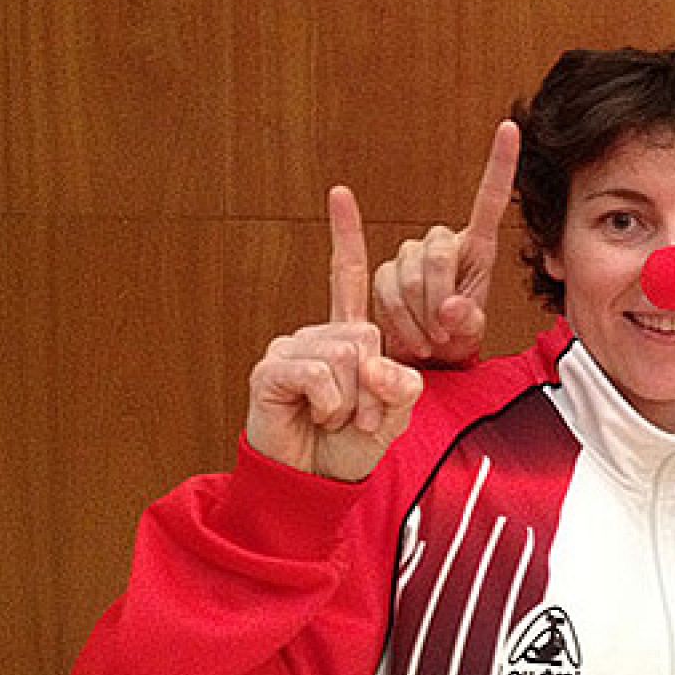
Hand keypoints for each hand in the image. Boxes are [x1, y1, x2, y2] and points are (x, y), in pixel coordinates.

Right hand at [244, 186, 424, 481]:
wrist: (314, 481)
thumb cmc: (351, 445)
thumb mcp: (395, 413)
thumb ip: (402, 384)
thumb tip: (373, 364)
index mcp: (347, 336)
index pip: (346, 277)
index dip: (345, 235)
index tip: (339, 193)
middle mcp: (317, 334)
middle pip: (369, 335)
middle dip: (376, 386)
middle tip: (359, 416)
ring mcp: (291, 348)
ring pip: (347, 357)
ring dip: (353, 401)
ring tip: (334, 418)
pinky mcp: (271, 368)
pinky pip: (319, 375)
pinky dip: (329, 405)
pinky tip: (315, 416)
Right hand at [373, 120, 519, 366]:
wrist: (424, 360)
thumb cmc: (456, 342)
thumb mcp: (471, 334)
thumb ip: (468, 321)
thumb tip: (451, 308)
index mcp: (477, 250)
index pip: (489, 200)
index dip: (500, 163)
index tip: (510, 128)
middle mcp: (443, 244)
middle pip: (438, 255)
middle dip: (439, 300)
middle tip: (444, 333)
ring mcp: (411, 256)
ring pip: (410, 276)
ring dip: (419, 316)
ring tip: (430, 337)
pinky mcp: (384, 271)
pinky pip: (386, 290)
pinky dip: (399, 319)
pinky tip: (408, 333)